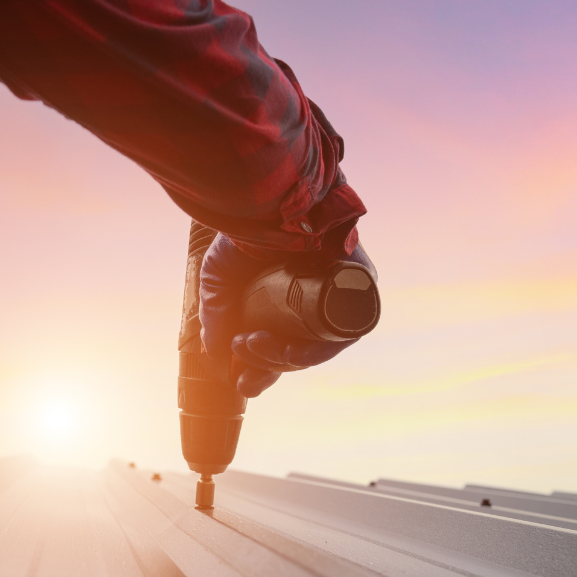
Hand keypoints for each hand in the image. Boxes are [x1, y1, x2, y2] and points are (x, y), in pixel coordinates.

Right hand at [198, 233, 376, 396]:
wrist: (269, 194)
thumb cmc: (246, 228)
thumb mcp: (218, 277)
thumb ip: (215, 315)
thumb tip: (217, 355)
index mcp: (287, 301)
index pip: (281, 347)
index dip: (262, 370)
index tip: (241, 382)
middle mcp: (316, 301)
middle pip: (300, 353)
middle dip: (269, 367)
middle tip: (242, 366)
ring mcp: (340, 295)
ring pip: (320, 348)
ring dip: (285, 360)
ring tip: (251, 343)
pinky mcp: (360, 286)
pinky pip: (344, 332)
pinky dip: (316, 349)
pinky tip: (289, 350)